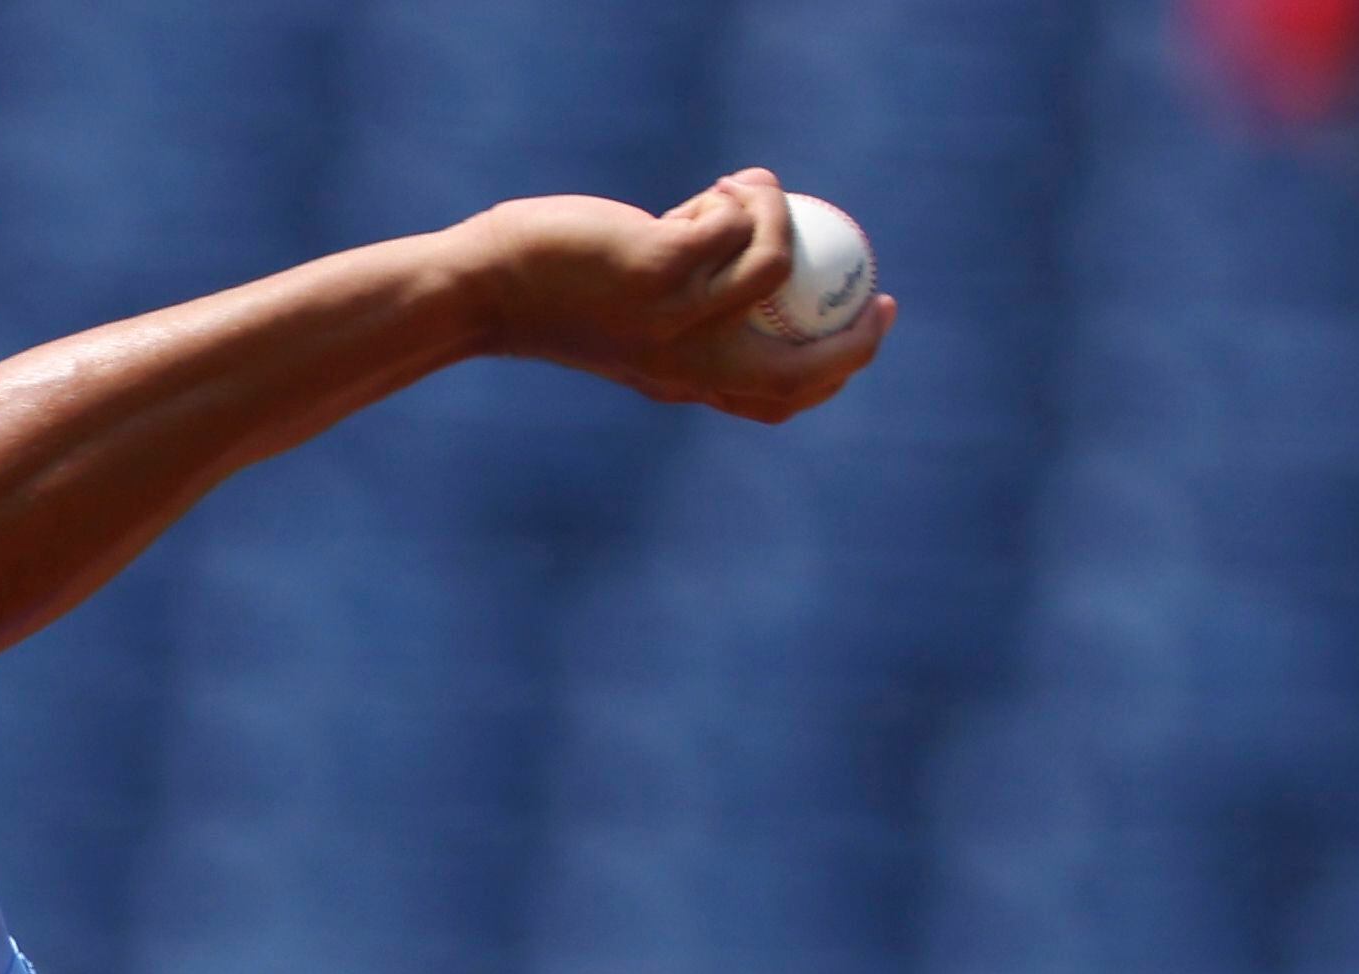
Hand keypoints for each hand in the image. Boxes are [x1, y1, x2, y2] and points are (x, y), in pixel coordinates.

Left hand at [454, 171, 892, 423]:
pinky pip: (734, 225)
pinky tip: (711, 190)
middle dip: (855, 335)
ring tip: (742, 192)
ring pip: (777, 263)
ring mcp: (673, 316)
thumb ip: (689, 312)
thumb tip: (753, 268)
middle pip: (799, 367)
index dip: (837, 370)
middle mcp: (685, 360)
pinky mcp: (657, 269)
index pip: (777, 399)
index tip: (866, 325)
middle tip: (872, 285)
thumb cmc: (558, 299)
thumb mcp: (633, 320)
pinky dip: (738, 198)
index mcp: (685, 379)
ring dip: (778, 215)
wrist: (486, 291)